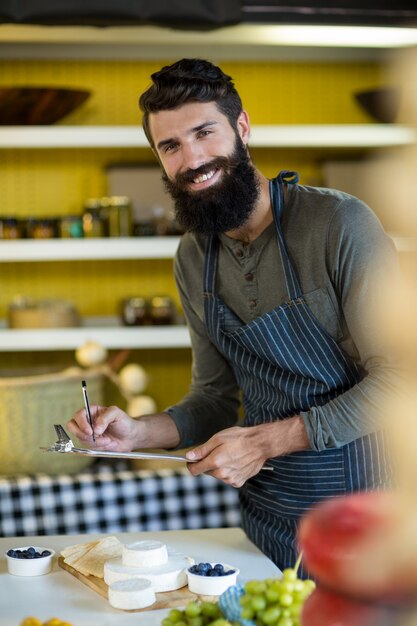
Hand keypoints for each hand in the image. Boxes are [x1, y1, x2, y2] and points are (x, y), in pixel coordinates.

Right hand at [67, 405, 137, 451]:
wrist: (131, 436)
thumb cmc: (124, 422)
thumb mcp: (116, 414)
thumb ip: (105, 418)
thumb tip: (95, 428)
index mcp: (92, 411)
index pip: (78, 415)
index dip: (81, 423)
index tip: (90, 431)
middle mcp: (88, 421)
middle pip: (72, 427)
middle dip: (81, 434)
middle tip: (93, 437)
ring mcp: (89, 433)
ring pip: (81, 439)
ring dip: (95, 442)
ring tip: (109, 440)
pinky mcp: (92, 443)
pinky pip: (89, 447)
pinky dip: (99, 446)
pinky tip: (109, 443)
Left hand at [185, 417, 309, 487]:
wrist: (260, 444)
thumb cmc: (239, 438)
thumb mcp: (218, 438)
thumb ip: (202, 449)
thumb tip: (189, 456)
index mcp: (215, 462)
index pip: (195, 470)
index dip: (191, 464)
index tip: (192, 460)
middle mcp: (222, 474)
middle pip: (206, 472)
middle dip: (208, 463)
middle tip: (218, 451)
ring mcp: (230, 479)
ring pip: (217, 475)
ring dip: (219, 468)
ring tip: (230, 455)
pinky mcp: (238, 482)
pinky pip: (227, 478)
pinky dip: (228, 472)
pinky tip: (236, 462)